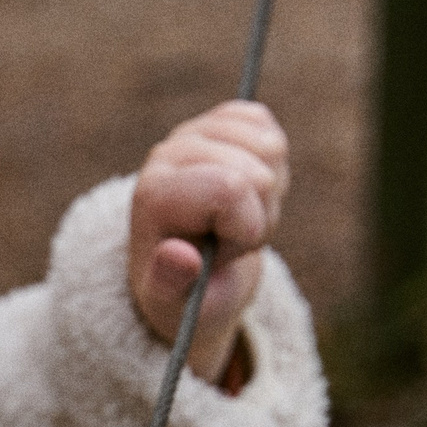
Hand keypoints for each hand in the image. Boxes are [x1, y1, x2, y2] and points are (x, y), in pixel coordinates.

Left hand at [127, 100, 288, 382]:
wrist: (193, 273)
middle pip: (257, 173)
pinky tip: (247, 190)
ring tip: (236, 217)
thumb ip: (173, 283)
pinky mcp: (217, 121)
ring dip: (268, 193)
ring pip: (270, 147)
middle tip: (228, 239)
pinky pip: (266, 126)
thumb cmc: (187, 293)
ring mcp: (193, 133)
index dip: (245, 229)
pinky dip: (271, 163)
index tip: (219, 253)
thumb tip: (179, 256)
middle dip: (259, 217)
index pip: (231, 188)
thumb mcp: (177, 304)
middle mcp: (168, 156)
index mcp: (155, 196)